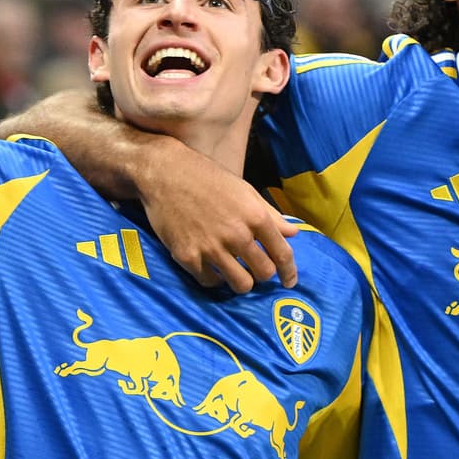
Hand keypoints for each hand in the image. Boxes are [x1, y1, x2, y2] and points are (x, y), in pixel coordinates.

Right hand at [138, 144, 298, 291]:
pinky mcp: (188, 257)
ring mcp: (211, 248)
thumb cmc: (208, 178)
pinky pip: (210, 282)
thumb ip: (271, 215)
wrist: (165, 173)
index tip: (289, 281)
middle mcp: (237, 235)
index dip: (289, 272)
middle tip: (255, 270)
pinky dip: (215, 278)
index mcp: (255, 216)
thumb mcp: (245, 191)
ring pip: (240, 284)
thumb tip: (294, 233)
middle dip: (263, 275)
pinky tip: (213, 268)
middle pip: (263, 274)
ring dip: (241, 281)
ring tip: (236, 273)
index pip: (282, 254)